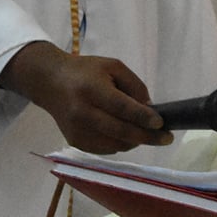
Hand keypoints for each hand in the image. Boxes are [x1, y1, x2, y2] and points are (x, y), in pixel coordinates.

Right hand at [0, 42, 169, 152]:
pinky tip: (123, 133)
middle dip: (147, 137)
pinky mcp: (75, 142)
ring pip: (115, 144)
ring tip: (144, 132)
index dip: (142, 117)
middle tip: (166, 139)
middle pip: (119, 131)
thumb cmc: (85, 71)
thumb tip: (149, 109)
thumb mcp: (112, 66)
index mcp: (91, 89)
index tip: (161, 123)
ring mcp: (77, 130)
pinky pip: (106, 149)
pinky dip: (120, 143)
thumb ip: (133, 85)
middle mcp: (82, 112)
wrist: (49, 83)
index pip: (120, 107)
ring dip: (135, 141)